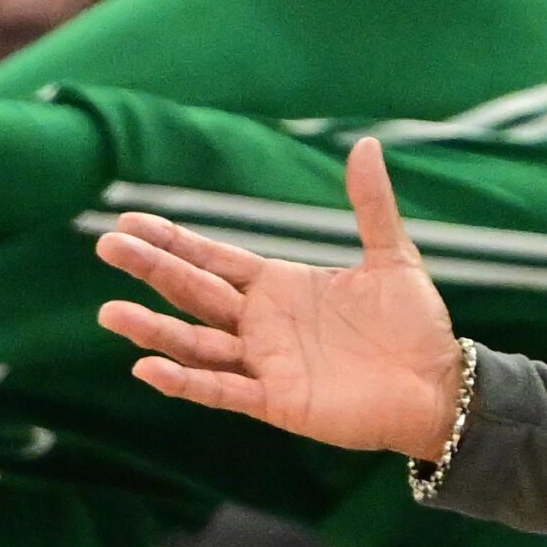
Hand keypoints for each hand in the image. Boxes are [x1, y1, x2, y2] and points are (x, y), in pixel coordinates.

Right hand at [94, 139, 464, 457]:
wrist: (439, 384)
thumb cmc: (413, 324)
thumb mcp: (393, 256)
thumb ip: (372, 205)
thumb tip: (366, 144)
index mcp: (279, 286)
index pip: (214, 259)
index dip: (174, 241)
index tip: (129, 220)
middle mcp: (262, 324)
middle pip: (194, 293)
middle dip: (153, 269)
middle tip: (107, 245)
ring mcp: (264, 364)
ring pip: (197, 344)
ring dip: (155, 330)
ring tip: (110, 313)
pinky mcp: (276, 402)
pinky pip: (222, 391)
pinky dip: (185, 382)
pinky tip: (148, 368)